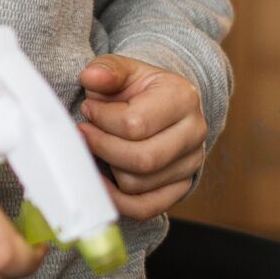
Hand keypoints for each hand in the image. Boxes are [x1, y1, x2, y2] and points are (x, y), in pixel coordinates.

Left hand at [76, 54, 207, 221]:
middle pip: (141, 159)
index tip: (89, 109)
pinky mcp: (180, 188)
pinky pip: (145, 208)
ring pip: (138, 184)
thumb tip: (91, 76)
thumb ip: (107, 70)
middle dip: (102, 147)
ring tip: (97, 145)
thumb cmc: (138, 88)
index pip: (135, 124)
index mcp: (183, 98)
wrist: (160, 104)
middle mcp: (194, 133)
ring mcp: (191, 164)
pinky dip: (116, 200)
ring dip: (107, 167)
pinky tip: (99, 179)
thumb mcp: (124, 70)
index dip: (102, 119)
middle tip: (84, 132)